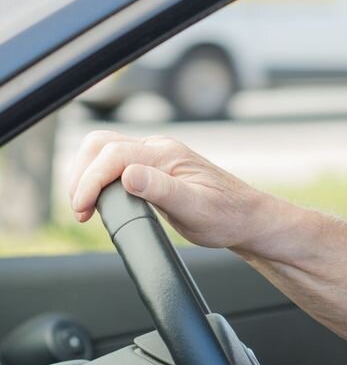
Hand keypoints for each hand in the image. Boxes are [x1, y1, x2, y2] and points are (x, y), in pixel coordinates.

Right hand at [67, 131, 274, 249]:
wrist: (247, 219)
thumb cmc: (227, 216)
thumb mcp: (195, 208)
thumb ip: (161, 190)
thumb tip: (128, 176)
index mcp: (167, 154)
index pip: (112, 155)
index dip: (90, 181)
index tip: (83, 209)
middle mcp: (159, 149)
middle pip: (100, 145)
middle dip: (81, 174)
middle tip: (81, 210)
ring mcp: (156, 157)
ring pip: (104, 152)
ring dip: (86, 175)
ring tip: (86, 207)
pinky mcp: (154, 169)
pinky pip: (114, 164)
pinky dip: (98, 179)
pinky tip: (100, 201)